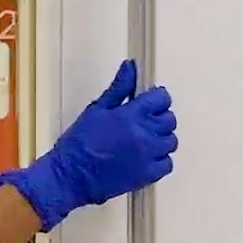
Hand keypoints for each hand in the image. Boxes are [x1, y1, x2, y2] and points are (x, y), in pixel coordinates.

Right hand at [5, 61, 178, 230]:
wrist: (71, 176)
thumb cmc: (79, 144)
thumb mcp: (97, 109)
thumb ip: (119, 88)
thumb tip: (130, 67)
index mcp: (131, 115)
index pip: (162, 98)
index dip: (156, 99)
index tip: (150, 102)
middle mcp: (144, 134)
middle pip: (169, 120)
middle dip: (159, 118)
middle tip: (144, 122)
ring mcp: (148, 156)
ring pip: (171, 141)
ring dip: (161, 139)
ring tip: (144, 141)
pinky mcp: (148, 175)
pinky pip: (167, 164)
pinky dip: (161, 160)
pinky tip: (147, 158)